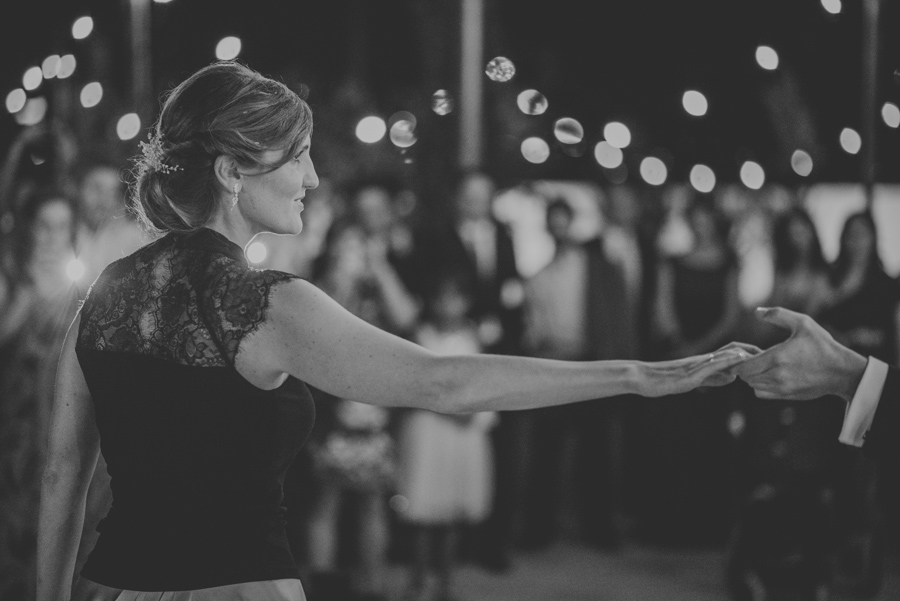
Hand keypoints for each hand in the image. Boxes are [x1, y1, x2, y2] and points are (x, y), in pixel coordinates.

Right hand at [637, 342, 756, 396]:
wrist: (644, 378)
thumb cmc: (664, 381)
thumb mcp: (694, 381)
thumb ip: (713, 378)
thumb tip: (732, 377)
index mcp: (704, 363)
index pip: (731, 354)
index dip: (749, 354)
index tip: (766, 359)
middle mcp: (702, 360)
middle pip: (731, 350)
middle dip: (751, 352)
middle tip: (770, 356)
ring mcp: (696, 366)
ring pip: (722, 356)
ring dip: (741, 355)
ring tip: (759, 355)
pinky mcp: (690, 374)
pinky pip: (709, 366)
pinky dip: (724, 362)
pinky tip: (734, 362)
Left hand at [732, 307, 867, 401]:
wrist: (841, 371)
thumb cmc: (822, 345)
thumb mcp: (803, 323)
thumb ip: (778, 314)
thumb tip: (757, 311)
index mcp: (777, 357)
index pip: (743, 366)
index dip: (739, 359)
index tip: (746, 351)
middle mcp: (777, 376)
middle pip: (745, 376)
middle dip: (745, 366)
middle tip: (754, 357)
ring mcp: (782, 388)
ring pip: (753, 385)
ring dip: (753, 375)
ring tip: (763, 365)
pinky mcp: (787, 395)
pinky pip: (762, 393)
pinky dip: (760, 385)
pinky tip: (770, 374)